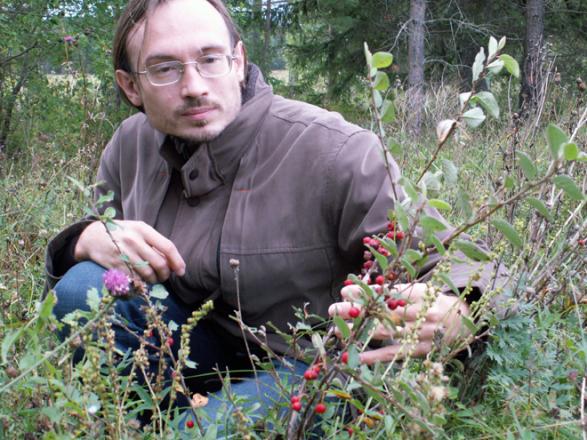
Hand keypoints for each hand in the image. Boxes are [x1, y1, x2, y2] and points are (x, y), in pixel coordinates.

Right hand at [75, 220, 184, 282]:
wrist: (91, 236)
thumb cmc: (121, 233)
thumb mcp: (138, 230)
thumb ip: (154, 243)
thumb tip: (172, 262)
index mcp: (143, 229)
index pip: (167, 247)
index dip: (177, 261)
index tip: (182, 271)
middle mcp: (134, 240)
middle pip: (159, 263)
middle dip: (166, 274)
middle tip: (165, 276)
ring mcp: (123, 253)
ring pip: (148, 273)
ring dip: (154, 280)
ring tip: (154, 278)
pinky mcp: (115, 265)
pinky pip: (134, 279)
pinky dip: (141, 283)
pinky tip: (141, 280)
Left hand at [328, 283, 471, 364]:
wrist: (465, 323)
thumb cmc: (436, 302)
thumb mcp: (421, 289)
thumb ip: (395, 289)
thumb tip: (364, 285)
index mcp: (421, 294)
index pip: (388, 292)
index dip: (365, 292)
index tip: (345, 290)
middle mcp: (420, 314)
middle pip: (382, 312)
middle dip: (356, 311)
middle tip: (333, 309)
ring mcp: (419, 334)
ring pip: (384, 332)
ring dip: (359, 331)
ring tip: (337, 330)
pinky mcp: (418, 351)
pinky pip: (393, 354)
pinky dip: (373, 356)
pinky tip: (355, 357)